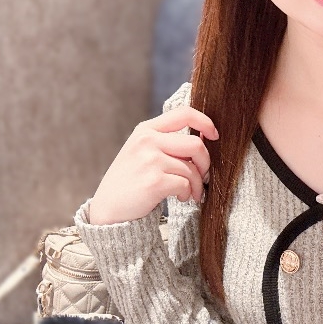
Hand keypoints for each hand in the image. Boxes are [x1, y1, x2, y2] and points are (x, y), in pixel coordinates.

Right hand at [88, 106, 217, 225]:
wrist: (108, 210)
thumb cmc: (131, 181)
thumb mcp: (142, 151)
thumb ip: (167, 142)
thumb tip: (205, 139)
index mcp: (146, 130)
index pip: (184, 113)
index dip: (205, 122)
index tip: (214, 136)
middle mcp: (147, 141)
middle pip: (196, 144)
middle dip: (205, 163)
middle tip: (203, 176)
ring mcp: (150, 160)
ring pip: (192, 169)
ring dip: (196, 185)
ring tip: (190, 193)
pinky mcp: (154, 181)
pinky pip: (186, 184)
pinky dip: (188, 194)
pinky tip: (180, 197)